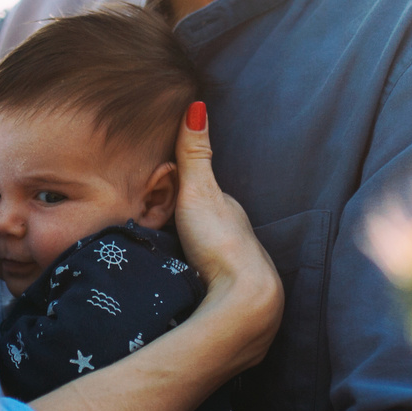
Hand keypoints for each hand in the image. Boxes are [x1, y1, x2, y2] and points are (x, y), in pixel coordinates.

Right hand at [169, 103, 281, 374]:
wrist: (244, 303)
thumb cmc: (220, 244)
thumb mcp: (199, 192)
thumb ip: (194, 154)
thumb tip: (197, 104)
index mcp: (232, 214)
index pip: (208, 199)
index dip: (190, 194)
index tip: (168, 195)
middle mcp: (243, 241)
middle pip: (215, 232)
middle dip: (196, 232)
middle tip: (168, 232)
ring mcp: (242, 275)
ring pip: (219, 264)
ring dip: (203, 264)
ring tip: (179, 265)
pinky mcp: (237, 306)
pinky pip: (219, 293)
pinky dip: (207, 290)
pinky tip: (196, 296)